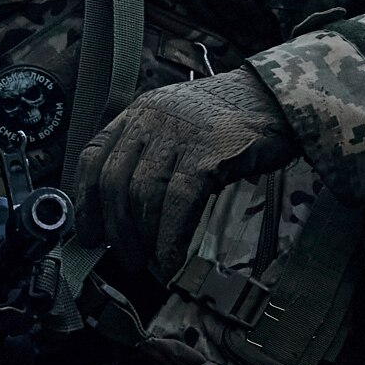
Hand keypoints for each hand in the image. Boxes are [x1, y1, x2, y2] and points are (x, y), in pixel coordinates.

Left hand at [73, 66, 296, 276]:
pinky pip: (178, 201)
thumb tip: (129, 218)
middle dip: (115, 230)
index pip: (92, 156)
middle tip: (126, 260)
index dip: (84, 201)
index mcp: (139, 112)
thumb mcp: (180, 128)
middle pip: (113, 181)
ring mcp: (179, 131)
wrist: (280, 100)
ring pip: (142, 194)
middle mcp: (151, 118)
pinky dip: (170, 237)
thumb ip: (152, 158)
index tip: (88, 233)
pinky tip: (171, 259)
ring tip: (150, 263)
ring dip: (142, 238)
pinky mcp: (208, 149)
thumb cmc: (231, 122)